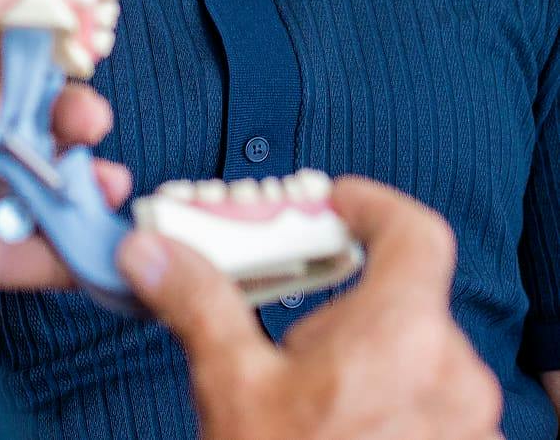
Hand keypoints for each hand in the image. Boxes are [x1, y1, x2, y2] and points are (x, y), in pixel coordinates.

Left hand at [0, 0, 131, 323]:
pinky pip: (15, 246)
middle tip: (93, 121)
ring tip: (106, 183)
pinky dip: (60, 244)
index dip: (32, 38)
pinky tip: (96, 239)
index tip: (85, 36)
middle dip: (58, 113)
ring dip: (67, 176)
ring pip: (15, 176)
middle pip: (5, 111)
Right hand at [118, 176, 503, 439]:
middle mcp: (454, 377)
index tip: (332, 203)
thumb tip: (152, 250)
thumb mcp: (232, 386)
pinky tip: (340, 421)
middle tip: (291, 302)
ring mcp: (469, 427)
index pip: (415, 232)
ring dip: (368, 351)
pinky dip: (389, 397)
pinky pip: (434, 407)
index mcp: (402, 337)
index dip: (374, 205)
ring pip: (421, 355)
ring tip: (308, 378)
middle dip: (347, 294)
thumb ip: (198, 302)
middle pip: (408, 297)